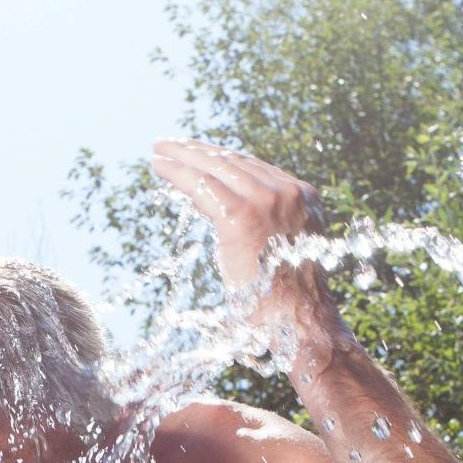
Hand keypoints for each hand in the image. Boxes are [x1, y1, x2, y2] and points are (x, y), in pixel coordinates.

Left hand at [151, 139, 328, 324]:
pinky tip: (160, 166)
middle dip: (199, 150)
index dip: (221, 157)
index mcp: (303, 198)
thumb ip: (268, 227)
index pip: (253, 167)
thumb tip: (235, 219)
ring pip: (216, 167)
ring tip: (159, 149)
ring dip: (183, 155)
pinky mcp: (241, 215)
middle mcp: (289, 192)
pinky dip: (177, 172)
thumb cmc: (288, 299)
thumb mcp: (284, 250)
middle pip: (234, 161)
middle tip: (170, 143)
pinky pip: (202, 185)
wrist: (299, 319)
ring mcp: (267, 201)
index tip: (197, 152)